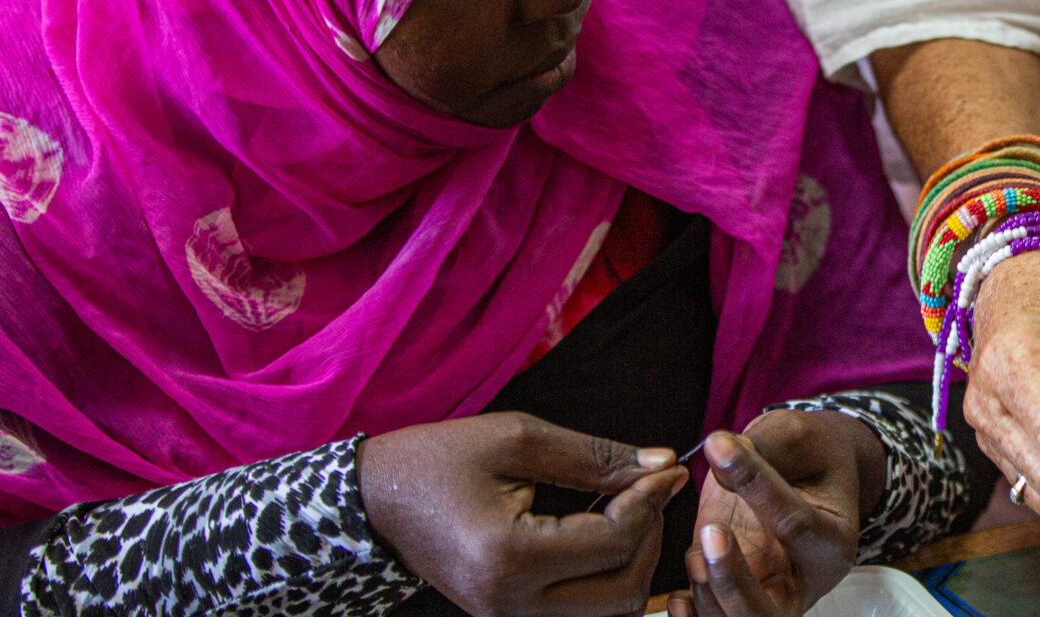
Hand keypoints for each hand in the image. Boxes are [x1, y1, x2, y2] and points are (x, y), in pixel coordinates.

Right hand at [357, 412, 687, 616]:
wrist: (373, 501)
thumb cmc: (437, 459)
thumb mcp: (517, 438)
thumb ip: (595, 457)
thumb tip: (662, 464)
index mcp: (508, 557)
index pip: (615, 542)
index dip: (651, 502)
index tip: (666, 468)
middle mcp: (510, 604)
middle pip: (624, 593)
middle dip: (650, 538)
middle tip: (649, 491)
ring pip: (609, 610)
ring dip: (633, 562)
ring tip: (627, 509)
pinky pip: (582, 610)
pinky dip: (606, 576)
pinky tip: (605, 533)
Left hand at [670, 410, 881, 616]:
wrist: (812, 473)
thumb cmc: (809, 455)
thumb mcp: (797, 437)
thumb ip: (762, 447)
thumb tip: (719, 451)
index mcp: (832, 540)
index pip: (795, 524)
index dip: (755, 485)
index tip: (719, 446)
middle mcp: (805, 580)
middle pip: (772, 613)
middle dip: (734, 581)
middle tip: (711, 532)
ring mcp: (772, 595)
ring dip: (710, 596)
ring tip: (694, 555)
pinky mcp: (739, 597)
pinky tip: (679, 598)